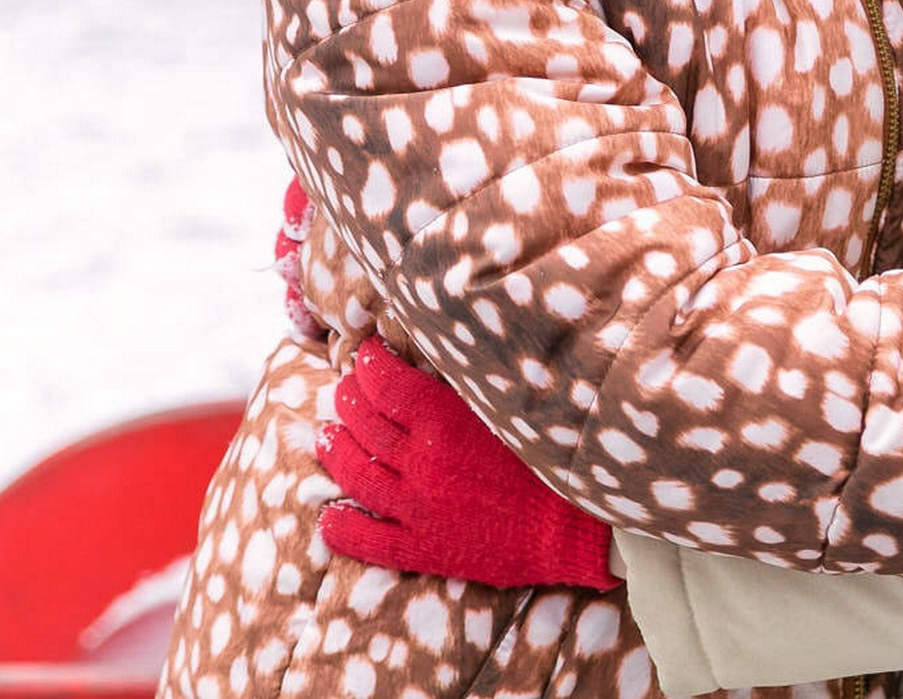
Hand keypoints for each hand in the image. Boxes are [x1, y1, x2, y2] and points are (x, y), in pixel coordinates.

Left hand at [316, 335, 619, 591]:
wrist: (577, 526)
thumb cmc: (551, 457)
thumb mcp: (509, 406)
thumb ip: (466, 388)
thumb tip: (436, 360)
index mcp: (443, 421)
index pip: (386, 383)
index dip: (369, 363)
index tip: (366, 353)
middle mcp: (421, 462)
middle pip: (365, 425)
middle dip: (349, 400)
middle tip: (344, 391)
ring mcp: (417, 508)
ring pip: (356, 474)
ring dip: (335, 450)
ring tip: (325, 435)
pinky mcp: (423, 549)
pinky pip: (367, 540)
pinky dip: (342, 526)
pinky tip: (329, 515)